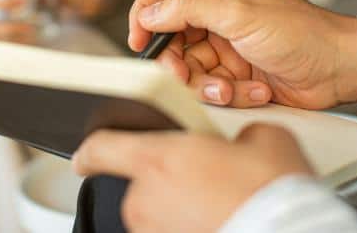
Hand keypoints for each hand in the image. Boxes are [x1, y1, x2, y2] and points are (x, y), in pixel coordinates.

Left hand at [74, 124, 313, 232]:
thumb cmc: (271, 194)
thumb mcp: (265, 138)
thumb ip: (239, 134)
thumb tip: (242, 143)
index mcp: (157, 159)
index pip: (101, 149)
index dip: (91, 150)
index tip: (86, 155)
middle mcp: (145, 199)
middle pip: (140, 185)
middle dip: (168, 182)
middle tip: (206, 181)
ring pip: (158, 216)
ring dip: (178, 210)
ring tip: (219, 207)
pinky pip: (173, 232)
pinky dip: (189, 228)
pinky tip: (220, 221)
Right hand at [128, 0, 356, 108]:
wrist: (338, 71)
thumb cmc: (303, 32)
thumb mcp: (241, 15)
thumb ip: (191, 8)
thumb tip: (151, 10)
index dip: (147, 11)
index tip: (138, 38)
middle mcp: (218, 16)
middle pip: (171, 37)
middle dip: (175, 62)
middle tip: (181, 75)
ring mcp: (226, 47)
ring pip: (189, 69)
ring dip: (206, 84)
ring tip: (231, 87)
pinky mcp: (235, 75)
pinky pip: (212, 88)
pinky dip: (230, 94)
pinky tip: (255, 91)